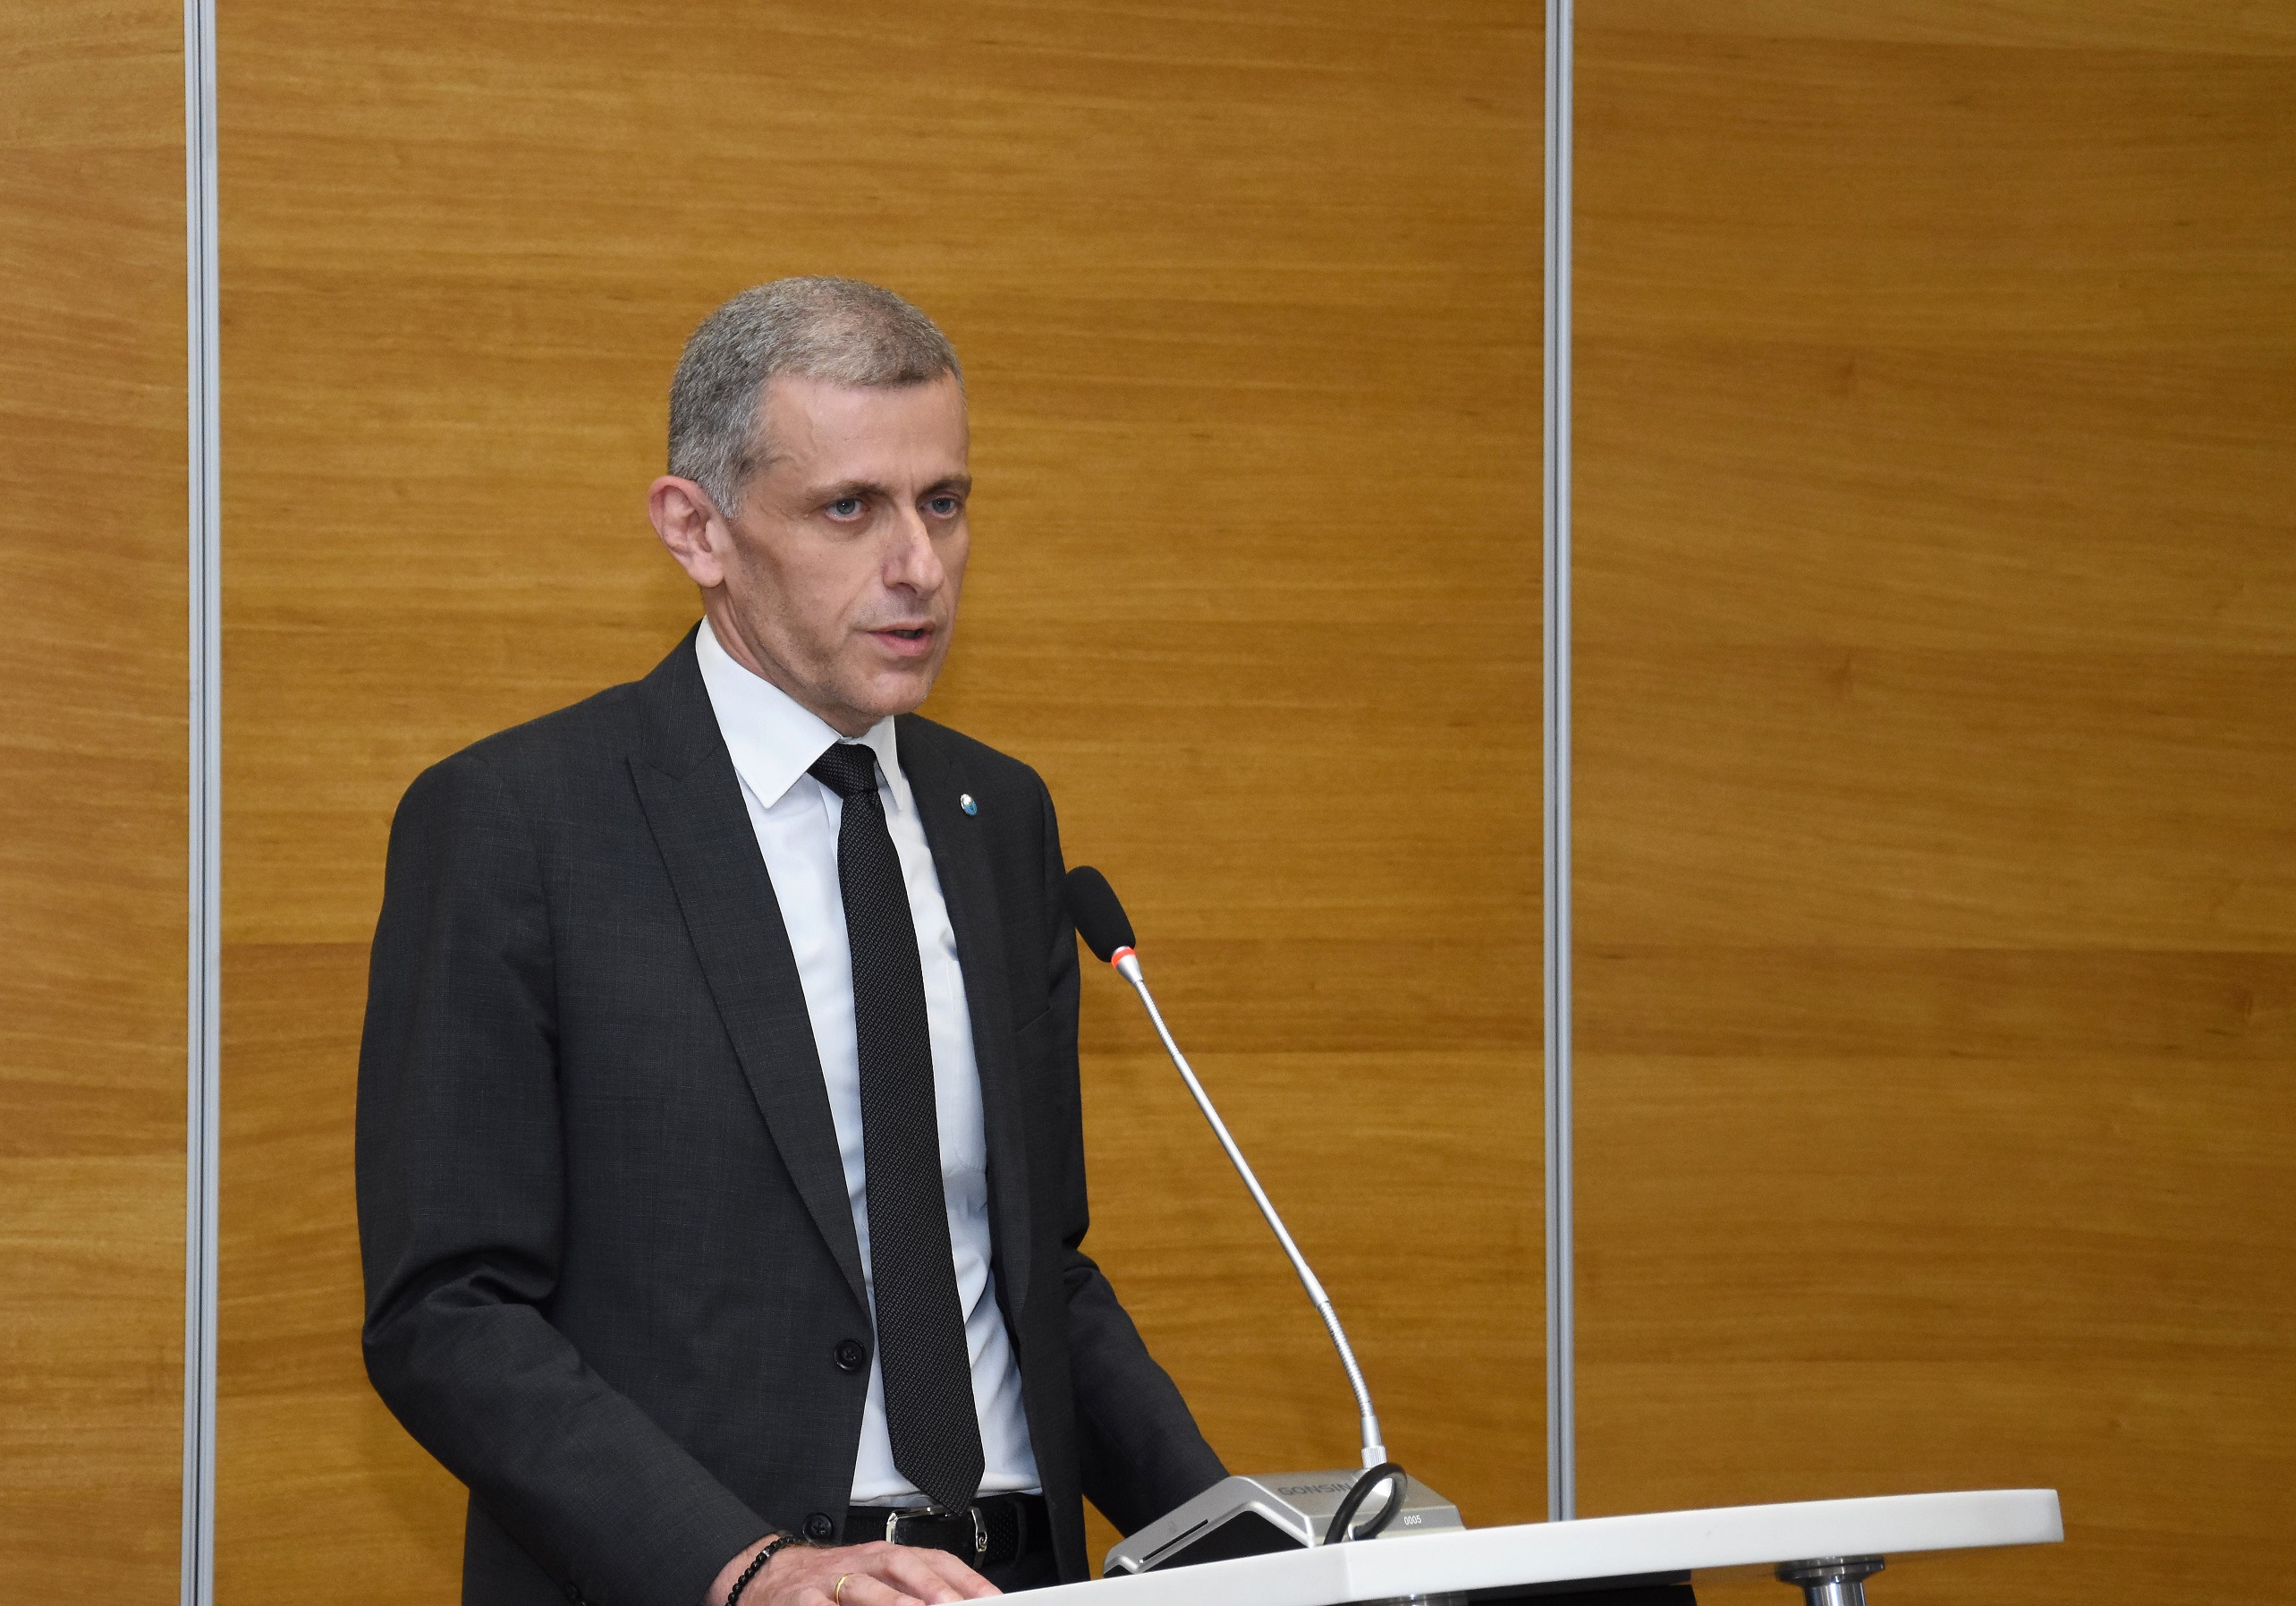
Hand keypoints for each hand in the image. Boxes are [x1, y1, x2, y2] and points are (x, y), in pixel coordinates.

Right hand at [709, 1537, 1000, 1605]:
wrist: (770, 1576)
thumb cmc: (832, 1582)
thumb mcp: (874, 1580)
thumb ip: (911, 1591)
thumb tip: (956, 1604)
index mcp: (885, 1556)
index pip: (933, 1559)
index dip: (964, 1578)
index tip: (992, 1598)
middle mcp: (862, 1562)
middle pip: (901, 1566)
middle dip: (931, 1586)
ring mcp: (829, 1581)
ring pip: (863, 1587)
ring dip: (892, 1603)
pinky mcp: (800, 1601)